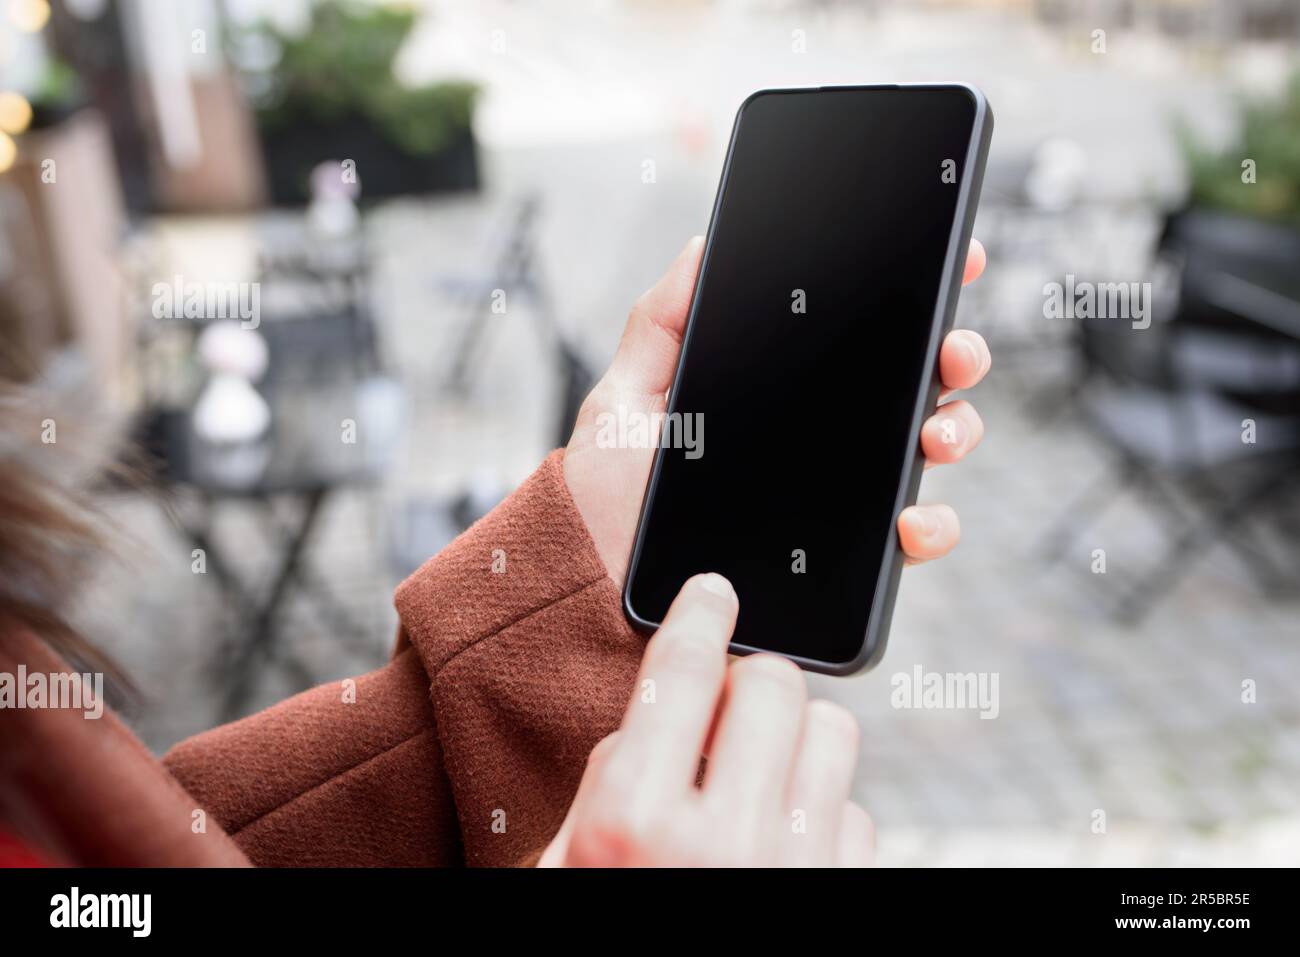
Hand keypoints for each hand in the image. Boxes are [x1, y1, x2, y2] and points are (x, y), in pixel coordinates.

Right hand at [539, 573, 871, 866]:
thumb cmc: (597, 923)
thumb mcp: (566, 860)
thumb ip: (608, 780)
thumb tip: (655, 711)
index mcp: (634, 820)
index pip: (682, 671)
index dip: (700, 613)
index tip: (713, 590)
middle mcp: (722, 841)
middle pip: (771, 683)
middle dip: (746, 680)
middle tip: (721, 707)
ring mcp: (794, 867)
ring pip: (832, 731)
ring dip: (795, 736)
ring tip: (757, 768)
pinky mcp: (842, 889)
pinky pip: (855, 811)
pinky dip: (820, 810)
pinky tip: (780, 833)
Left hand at [564, 237, 990, 582]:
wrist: (601, 591)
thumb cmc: (607, 498)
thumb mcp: (624, 400)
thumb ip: (660, 324)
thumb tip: (703, 247)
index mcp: (780, 391)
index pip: (858, 334)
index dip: (914, 295)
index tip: (951, 261)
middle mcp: (821, 439)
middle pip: (913, 385)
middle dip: (954, 355)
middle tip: (951, 350)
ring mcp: (839, 497)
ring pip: (928, 450)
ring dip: (956, 429)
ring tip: (935, 433)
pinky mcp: (843, 560)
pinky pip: (911, 538)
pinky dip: (933, 525)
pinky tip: (910, 518)